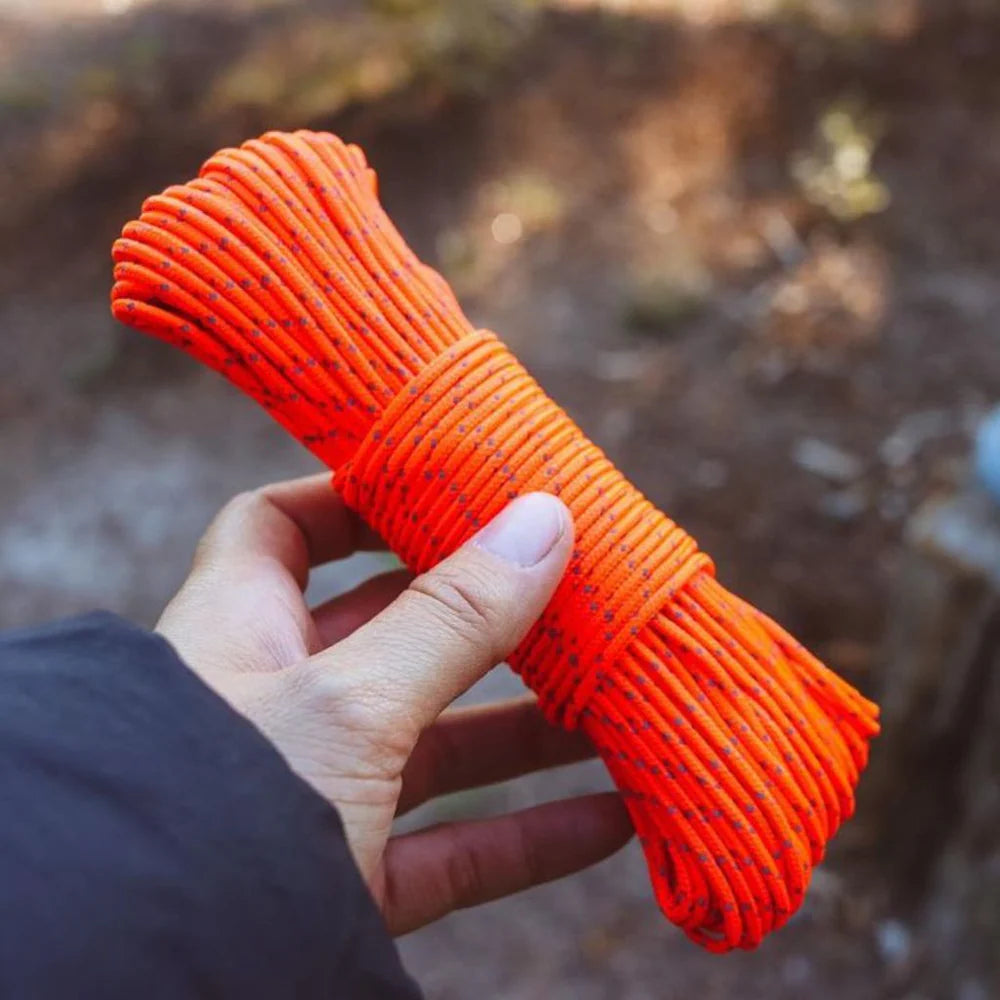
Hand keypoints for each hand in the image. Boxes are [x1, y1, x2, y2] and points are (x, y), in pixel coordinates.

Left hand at [157, 474, 631, 933]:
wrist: (150, 977)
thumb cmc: (228, 807)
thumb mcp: (350, 700)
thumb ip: (451, 617)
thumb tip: (544, 520)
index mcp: (241, 629)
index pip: (280, 528)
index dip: (352, 497)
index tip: (443, 488)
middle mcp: (274, 705)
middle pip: (389, 636)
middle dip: (482, 619)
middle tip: (567, 597)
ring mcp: (311, 796)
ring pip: (431, 748)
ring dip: (523, 734)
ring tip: (614, 706)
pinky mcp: (343, 882)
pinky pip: (447, 851)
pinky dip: (524, 838)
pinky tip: (608, 821)